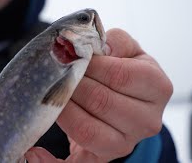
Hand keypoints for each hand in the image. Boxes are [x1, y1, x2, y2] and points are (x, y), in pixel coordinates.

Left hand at [25, 28, 172, 161]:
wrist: (129, 102)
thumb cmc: (125, 72)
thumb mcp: (128, 51)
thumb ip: (115, 41)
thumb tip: (96, 47)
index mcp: (157, 87)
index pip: (119, 75)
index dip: (90, 66)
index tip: (71, 58)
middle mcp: (147, 119)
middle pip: (102, 102)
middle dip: (72, 86)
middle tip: (54, 74)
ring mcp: (127, 142)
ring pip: (87, 129)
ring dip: (62, 110)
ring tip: (49, 96)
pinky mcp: (106, 156)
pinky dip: (53, 162)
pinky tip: (34, 152)